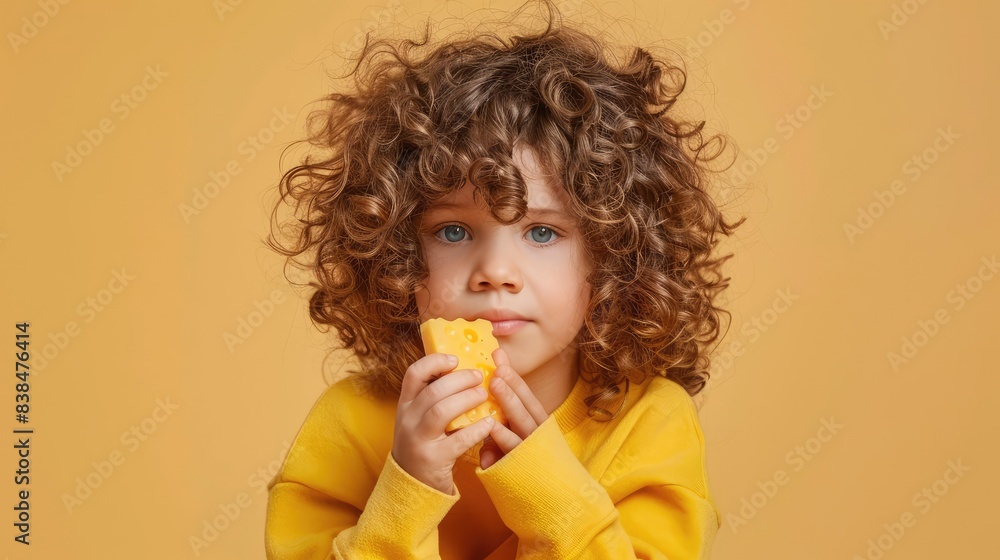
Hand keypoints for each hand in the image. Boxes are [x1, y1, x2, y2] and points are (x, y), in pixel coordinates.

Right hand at [392, 353, 494, 494]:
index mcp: (406, 405)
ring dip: (467, 399)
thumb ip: (434, 398)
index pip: (413, 374)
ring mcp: (418, 440)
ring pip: (441, 411)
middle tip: (479, 376)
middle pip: (433, 390)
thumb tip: (465, 370)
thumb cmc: (425, 445)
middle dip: (460, 379)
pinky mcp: (433, 459)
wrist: (412, 486)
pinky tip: (489, 423)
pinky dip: (476, 429)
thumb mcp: (420, 419)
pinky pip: (458, 440)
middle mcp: (408, 419)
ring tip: (484, 395)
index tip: (455, 359)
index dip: (435, 362)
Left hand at [479, 347, 550, 469]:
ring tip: (494, 388)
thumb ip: (504, 421)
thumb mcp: (518, 436)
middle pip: (525, 405)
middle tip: (496, 368)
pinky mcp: (523, 467)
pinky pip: (511, 453)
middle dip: (511, 385)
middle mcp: (536, 432)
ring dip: (508, 405)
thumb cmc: (528, 463)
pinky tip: (490, 428)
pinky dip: (501, 441)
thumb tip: (488, 403)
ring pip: (520, 424)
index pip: (524, 393)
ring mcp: (531, 449)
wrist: (551, 498)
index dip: (512, 374)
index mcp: (535, 421)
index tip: (498, 355)